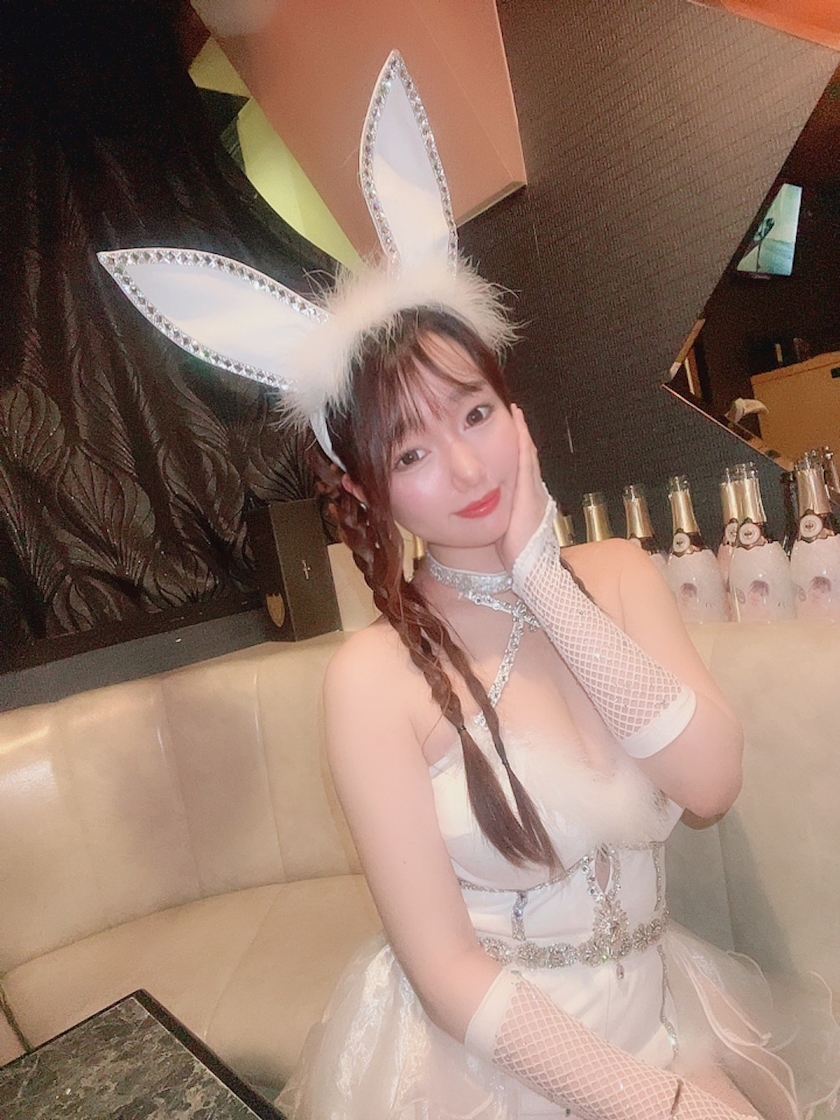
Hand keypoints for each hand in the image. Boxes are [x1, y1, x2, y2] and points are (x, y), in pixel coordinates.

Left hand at [499, 405, 550, 570]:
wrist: (531, 568)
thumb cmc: (517, 556)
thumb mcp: (508, 531)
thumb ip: (501, 518)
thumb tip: (483, 512)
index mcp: (530, 500)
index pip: (524, 468)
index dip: (519, 448)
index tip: (513, 431)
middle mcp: (535, 491)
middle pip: (527, 456)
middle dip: (521, 435)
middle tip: (515, 413)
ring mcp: (533, 490)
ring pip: (527, 454)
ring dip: (521, 433)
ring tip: (515, 413)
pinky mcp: (528, 491)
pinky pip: (525, 460)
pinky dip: (522, 442)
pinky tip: (517, 427)